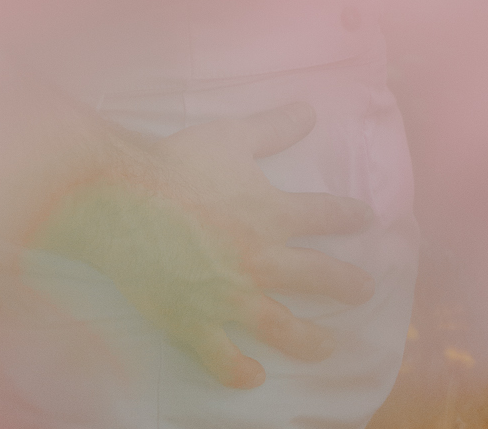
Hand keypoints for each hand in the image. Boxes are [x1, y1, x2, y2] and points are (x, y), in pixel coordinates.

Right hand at [37, 103, 373, 387]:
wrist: (122, 197)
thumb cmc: (176, 163)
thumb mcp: (231, 136)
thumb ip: (274, 127)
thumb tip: (309, 111)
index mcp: (271, 214)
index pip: (325, 214)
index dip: (348, 215)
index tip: (365, 219)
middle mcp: (261, 261)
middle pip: (317, 277)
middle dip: (347, 284)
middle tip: (364, 290)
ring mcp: (230, 298)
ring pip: (284, 330)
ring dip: (311, 341)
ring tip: (326, 346)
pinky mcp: (195, 322)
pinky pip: (224, 359)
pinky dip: (241, 371)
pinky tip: (254, 375)